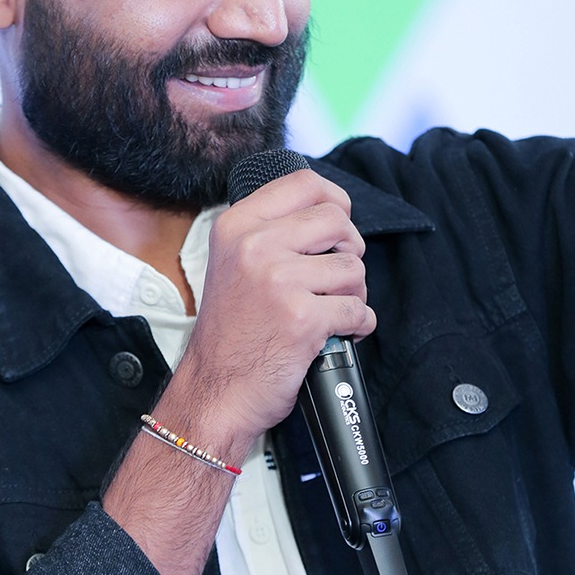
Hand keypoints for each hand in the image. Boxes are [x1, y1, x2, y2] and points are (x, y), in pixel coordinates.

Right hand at [172, 166, 375, 450]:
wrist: (215, 390)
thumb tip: (331, 213)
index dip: (336, 200)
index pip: (305, 184)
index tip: (340, 224)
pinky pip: (359, 309)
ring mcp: (279, 281)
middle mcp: (255, 246)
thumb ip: (270, 232)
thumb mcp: (231, 263)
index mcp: (236, 226)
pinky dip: (359, 325)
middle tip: (336, 277)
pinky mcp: (303, 318)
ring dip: (354, 293)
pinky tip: (339, 333)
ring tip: (330, 311)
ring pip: (354, 267)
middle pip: (338, 221)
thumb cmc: (230, 332)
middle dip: (350, 250)